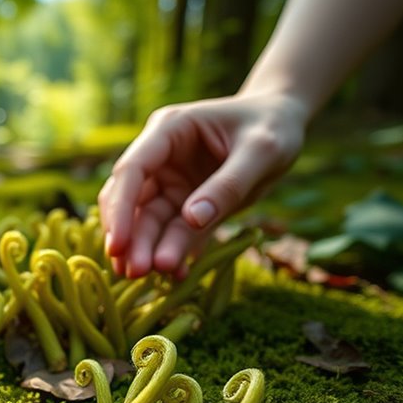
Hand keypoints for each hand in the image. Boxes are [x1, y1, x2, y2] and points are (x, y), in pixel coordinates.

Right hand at [98, 92, 306, 277]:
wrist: (285, 125)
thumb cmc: (273, 127)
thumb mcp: (261, 151)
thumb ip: (228, 184)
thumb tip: (192, 219)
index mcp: (169, 130)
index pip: (132, 171)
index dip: (121, 209)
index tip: (118, 246)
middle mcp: (160, 158)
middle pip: (131, 200)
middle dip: (129, 237)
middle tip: (136, 273)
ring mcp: (170, 183)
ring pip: (146, 221)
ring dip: (145, 249)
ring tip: (150, 277)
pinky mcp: (184, 204)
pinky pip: (171, 233)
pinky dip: (173, 252)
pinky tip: (179, 274)